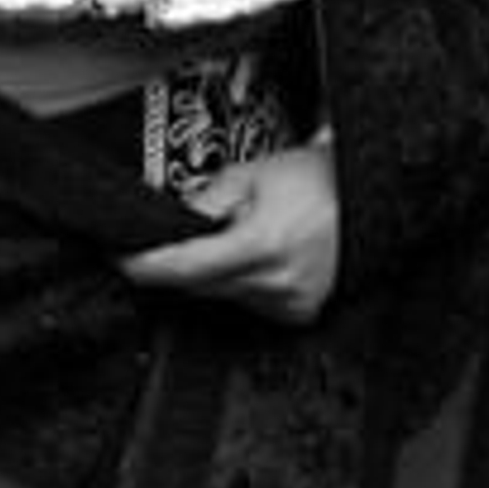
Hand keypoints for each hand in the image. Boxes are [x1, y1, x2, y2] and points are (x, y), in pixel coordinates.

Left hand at [120, 143, 339, 326]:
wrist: (367, 193)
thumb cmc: (317, 178)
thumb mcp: (251, 174)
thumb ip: (205, 201)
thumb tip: (170, 220)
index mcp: (262, 245)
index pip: (184, 267)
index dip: (146, 266)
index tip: (121, 261)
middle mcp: (276, 283)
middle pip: (200, 284)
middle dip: (185, 261)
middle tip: (190, 232)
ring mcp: (290, 303)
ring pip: (224, 294)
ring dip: (218, 270)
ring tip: (244, 233)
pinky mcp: (299, 313)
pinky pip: (250, 301)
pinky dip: (244, 281)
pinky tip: (263, 254)